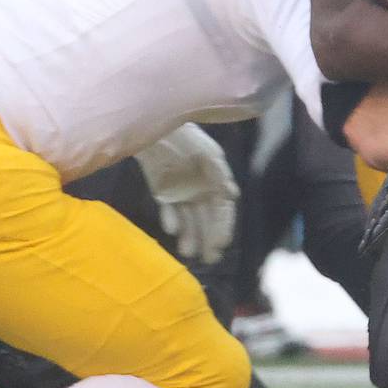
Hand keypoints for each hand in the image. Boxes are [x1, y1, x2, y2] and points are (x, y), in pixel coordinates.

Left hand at [135, 124, 237, 264]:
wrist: (155, 128)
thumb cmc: (186, 139)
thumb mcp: (207, 153)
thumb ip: (219, 174)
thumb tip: (232, 195)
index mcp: (215, 180)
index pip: (223, 209)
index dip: (223, 227)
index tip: (221, 244)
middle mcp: (201, 189)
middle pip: (206, 219)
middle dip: (208, 238)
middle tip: (209, 258)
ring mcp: (182, 192)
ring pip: (188, 219)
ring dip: (190, 235)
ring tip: (187, 252)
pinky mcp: (163, 192)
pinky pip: (169, 210)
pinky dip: (171, 220)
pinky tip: (172, 229)